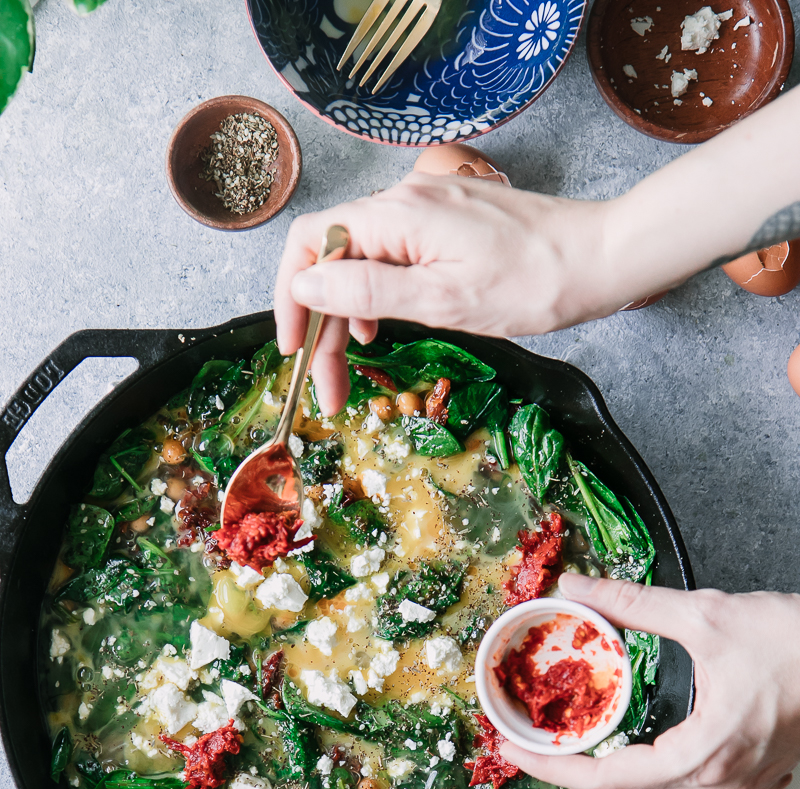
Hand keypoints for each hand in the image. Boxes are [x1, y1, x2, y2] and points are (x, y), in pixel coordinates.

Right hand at [274, 175, 618, 414]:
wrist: (600, 258)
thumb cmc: (533, 283)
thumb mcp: (442, 300)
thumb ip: (367, 290)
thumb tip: (305, 286)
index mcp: (396, 215)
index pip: (309, 243)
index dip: (290, 297)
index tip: (292, 349)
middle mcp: (404, 199)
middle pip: (333, 257)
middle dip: (323, 325)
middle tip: (328, 389)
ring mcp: (427, 206)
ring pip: (362, 259)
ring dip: (349, 314)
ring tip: (352, 366)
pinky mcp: (448, 218)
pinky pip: (392, 253)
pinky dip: (378, 293)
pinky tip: (384, 325)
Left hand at [499, 573, 797, 788]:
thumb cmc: (794, 639)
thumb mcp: (704, 614)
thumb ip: (632, 603)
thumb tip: (578, 587)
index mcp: (702, 751)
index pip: (609, 780)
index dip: (553, 771)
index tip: (519, 754)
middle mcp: (724, 785)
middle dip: (576, 788)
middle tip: (543, 760)